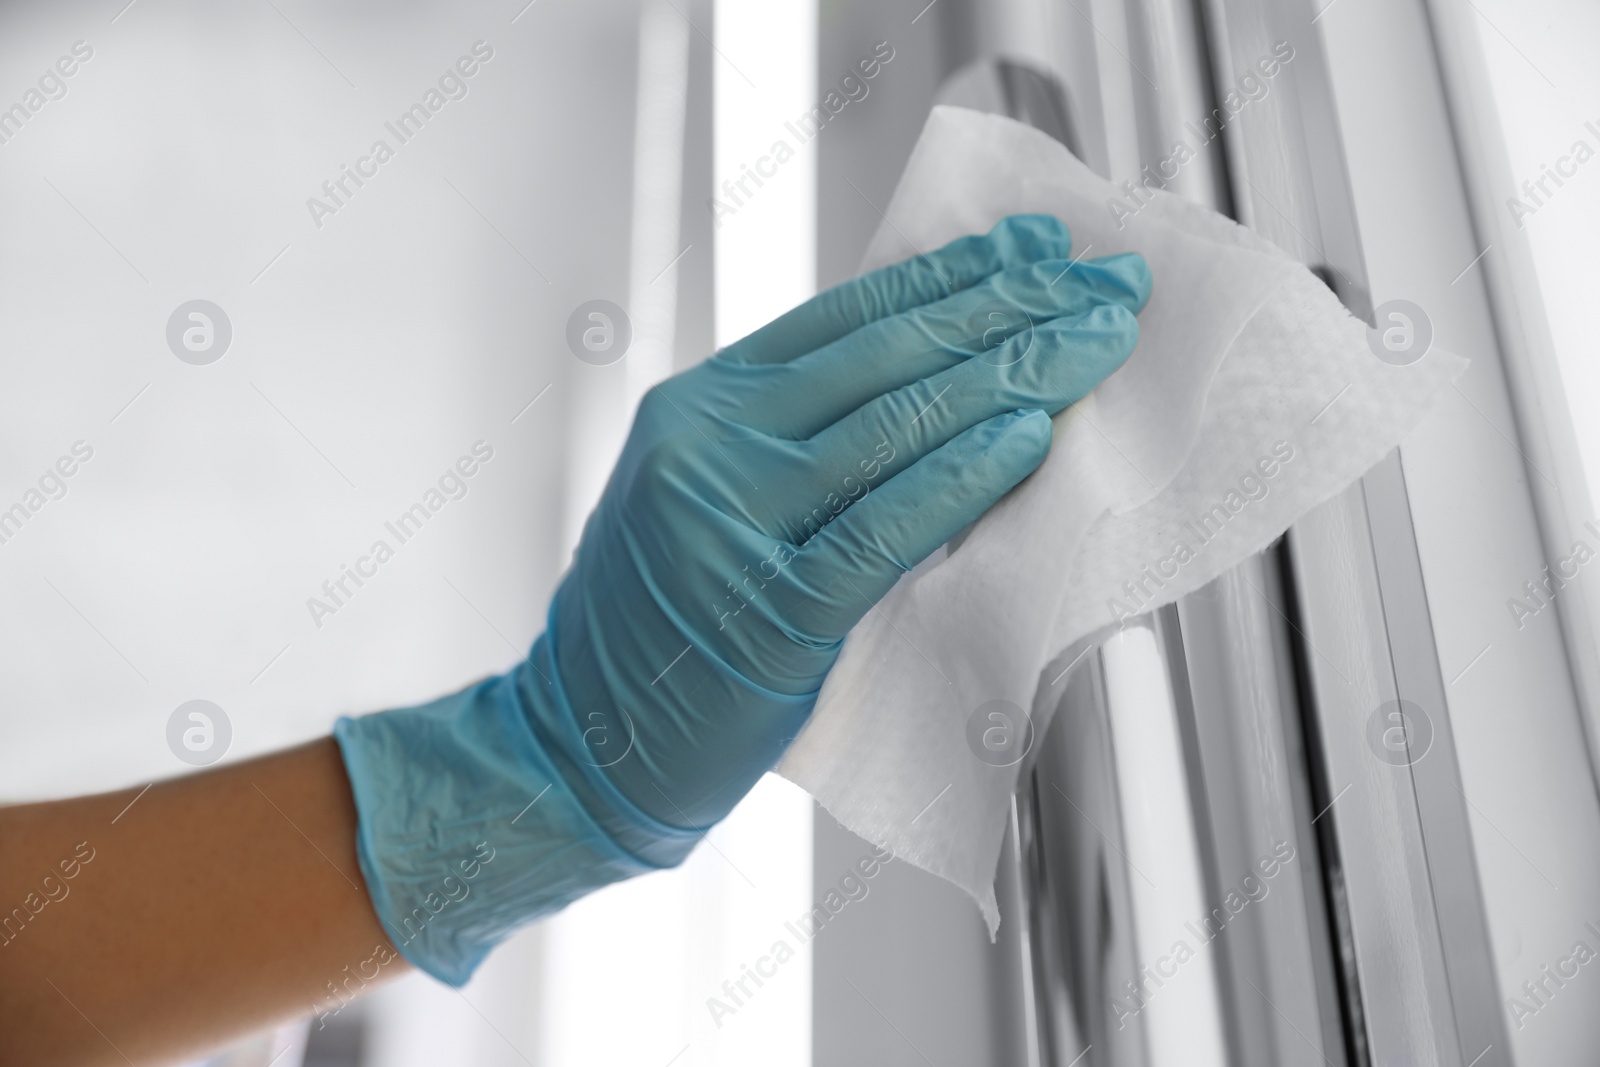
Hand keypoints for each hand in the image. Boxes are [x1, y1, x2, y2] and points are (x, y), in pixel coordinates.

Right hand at [546, 213, 1150, 826]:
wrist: (582, 743)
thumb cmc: (658, 628)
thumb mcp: (709, 497)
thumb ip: (796, 440)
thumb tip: (932, 386)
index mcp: (700, 405)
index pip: (847, 315)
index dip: (954, 275)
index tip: (1036, 248)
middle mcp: (708, 444)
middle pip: (885, 355)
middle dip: (1010, 310)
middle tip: (1102, 284)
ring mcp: (732, 522)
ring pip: (894, 426)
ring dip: (1013, 377)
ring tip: (1093, 342)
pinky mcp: (772, 609)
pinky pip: (885, 527)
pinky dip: (963, 477)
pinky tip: (1027, 437)